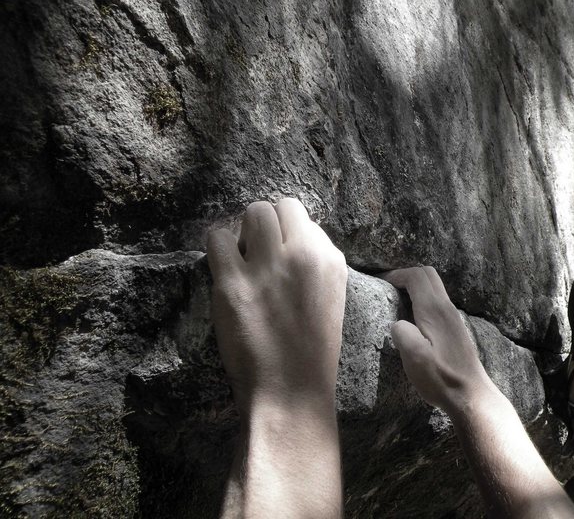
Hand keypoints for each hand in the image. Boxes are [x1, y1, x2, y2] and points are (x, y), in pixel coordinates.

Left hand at [206, 198, 347, 417]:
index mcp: (329, 260)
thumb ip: (315, 262)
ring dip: (244, 231)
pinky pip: (218, 237)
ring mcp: (267, 267)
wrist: (291, 390)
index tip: (279, 250)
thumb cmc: (312, 348)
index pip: (302, 216)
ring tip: (242, 257)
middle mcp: (302, 255)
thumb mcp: (331, 296)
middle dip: (265, 224)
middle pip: (278, 206)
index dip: (286, 230)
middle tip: (258, 251)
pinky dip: (219, 247)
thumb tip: (292, 235)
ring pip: (252, 212)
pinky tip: (224, 268)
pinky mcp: (233, 283)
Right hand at [381, 266, 494, 415]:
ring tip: (396, 301)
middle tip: (387, 287)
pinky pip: (437, 301)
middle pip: (428, 275)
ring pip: (434, 287)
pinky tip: (413, 319)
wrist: (471, 395)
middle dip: (406, 275)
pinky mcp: (455, 328)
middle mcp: (446, 308)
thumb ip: (402, 333)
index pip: (416, 276)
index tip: (380, 283)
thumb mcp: (414, 358)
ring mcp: (453, 317)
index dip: (396, 274)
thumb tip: (397, 323)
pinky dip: (422, 299)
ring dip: (415, 287)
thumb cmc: (441, 378)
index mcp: (434, 310)